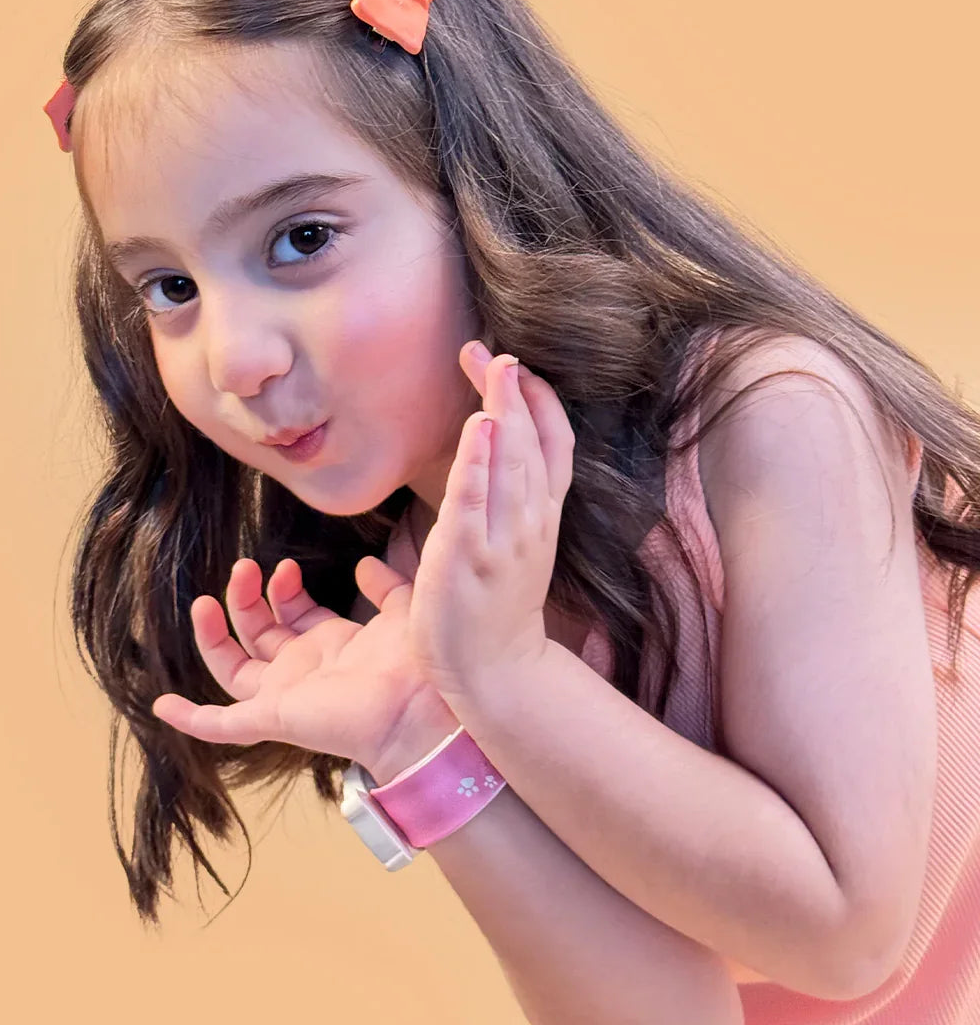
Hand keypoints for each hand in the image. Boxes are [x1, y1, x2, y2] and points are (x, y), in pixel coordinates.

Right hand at [149, 552, 453, 772]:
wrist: (420, 705)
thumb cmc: (417, 663)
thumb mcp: (400, 610)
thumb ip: (385, 587)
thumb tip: (365, 564)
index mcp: (331, 646)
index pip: (290, 615)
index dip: (281, 589)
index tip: (286, 567)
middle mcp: (303, 671)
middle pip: (256, 633)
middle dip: (245, 598)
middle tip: (245, 569)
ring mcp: (284, 697)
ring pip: (231, 668)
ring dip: (214, 634)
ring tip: (204, 601)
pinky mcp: (272, 718)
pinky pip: (221, 724)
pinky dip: (191, 718)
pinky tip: (163, 705)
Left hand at [359, 341, 576, 701]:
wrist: (496, 674)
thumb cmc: (492, 608)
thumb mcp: (509, 542)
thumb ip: (500, 498)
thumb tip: (486, 451)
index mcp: (540, 516)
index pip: (553, 445)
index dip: (540, 401)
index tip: (516, 366)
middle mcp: (530, 521)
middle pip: (533, 442)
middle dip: (513, 391)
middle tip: (488, 350)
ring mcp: (504, 540)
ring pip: (515, 464)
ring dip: (504, 412)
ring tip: (494, 368)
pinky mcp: (471, 559)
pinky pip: (478, 504)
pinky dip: (480, 464)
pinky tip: (478, 428)